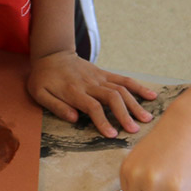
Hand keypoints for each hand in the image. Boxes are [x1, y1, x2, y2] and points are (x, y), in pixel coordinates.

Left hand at [28, 51, 156, 137]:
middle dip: (125, 114)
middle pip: (112, 98)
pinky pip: (123, 79)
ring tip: (147, 119)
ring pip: (121, 89)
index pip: (92, 107)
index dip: (103, 121)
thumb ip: (56, 106)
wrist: (52, 55)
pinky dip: (138, 87)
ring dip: (135, 104)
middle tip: (134, 130)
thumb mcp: (39, 93)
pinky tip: (151, 96)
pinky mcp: (105, 74)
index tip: (112, 135)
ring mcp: (99, 77)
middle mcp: (90, 84)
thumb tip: (74, 118)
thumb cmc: (44, 78)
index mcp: (73, 91)